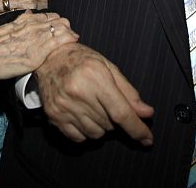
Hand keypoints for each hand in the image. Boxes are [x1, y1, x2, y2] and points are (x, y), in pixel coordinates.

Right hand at [0, 11, 77, 82]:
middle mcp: (32, 27)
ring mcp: (36, 40)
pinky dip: (69, 41)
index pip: (50, 16)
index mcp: (25, 20)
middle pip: (59, 21)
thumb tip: (28, 15)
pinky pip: (59, 43)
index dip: (58, 22)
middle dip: (67, 27)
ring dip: (70, 34)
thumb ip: (19, 22)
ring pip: (62, 30)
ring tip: (75, 40)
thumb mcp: (6, 28)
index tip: (63, 28)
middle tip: (72, 35)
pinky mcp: (37, 54)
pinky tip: (74, 43)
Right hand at [35, 43, 153, 144]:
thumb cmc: (80, 59)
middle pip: (110, 124)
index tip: (147, 139)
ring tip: (93, 106)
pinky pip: (79, 137)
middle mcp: (78, 93)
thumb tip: (146, 113)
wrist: (48, 57)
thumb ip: (128, 92)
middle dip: (115, 119)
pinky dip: (85, 131)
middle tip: (107, 103)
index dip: (137, 129)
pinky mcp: (54, 116)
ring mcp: (64, 106)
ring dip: (101, 126)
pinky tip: (82, 114)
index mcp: (95, 77)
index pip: (121, 112)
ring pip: (96, 133)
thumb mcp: (108, 67)